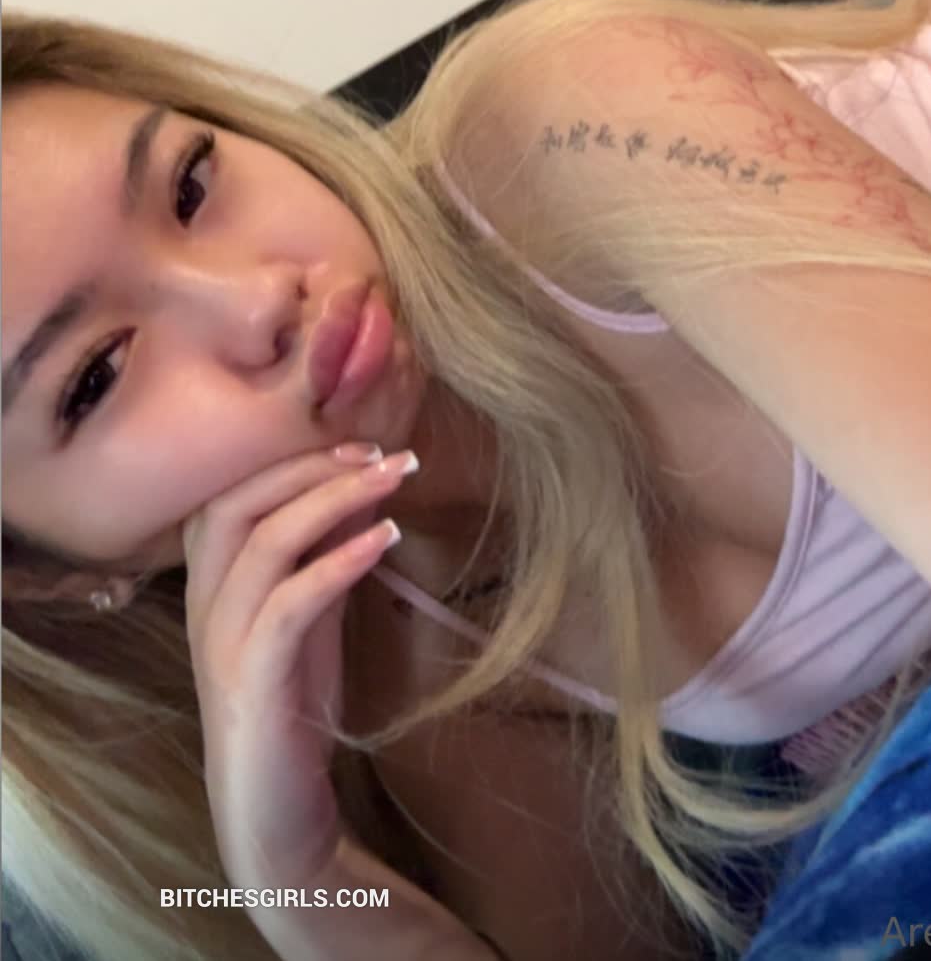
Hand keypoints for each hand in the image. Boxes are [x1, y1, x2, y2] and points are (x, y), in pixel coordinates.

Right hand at [182, 443, 413, 892]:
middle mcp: (204, 606)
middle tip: (381, 452)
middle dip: (309, 465)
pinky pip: (287, 605)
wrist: (273, 818)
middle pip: (236, 504)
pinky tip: (383, 539)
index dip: (291, 458)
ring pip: (260, 542)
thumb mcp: (311, 617)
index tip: (361, 442)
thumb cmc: (291, 708)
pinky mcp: (251, 682)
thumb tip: (365, 488)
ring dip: (333, 498)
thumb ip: (325, 555)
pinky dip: (335, 562)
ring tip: (394, 476)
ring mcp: (221, 644)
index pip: (230, 494)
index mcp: (211, 585)